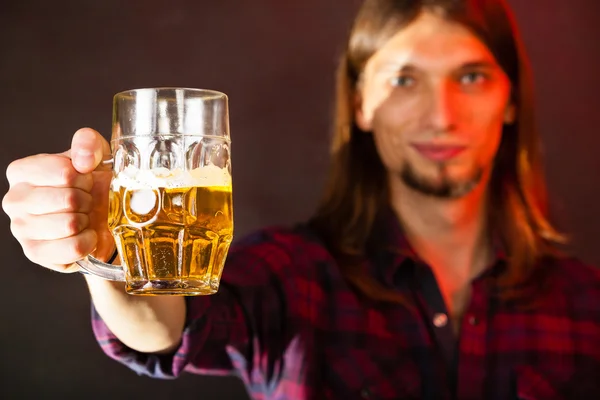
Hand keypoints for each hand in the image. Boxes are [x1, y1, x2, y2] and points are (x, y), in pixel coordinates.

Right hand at [3, 128, 114, 272]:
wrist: (101, 217)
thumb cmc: (92, 184)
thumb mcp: (95, 154)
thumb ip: (88, 143)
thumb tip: (82, 160)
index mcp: (22, 171)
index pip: (65, 172)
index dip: (85, 177)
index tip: (84, 179)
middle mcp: (14, 199)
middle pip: (69, 199)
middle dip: (87, 200)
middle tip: (85, 201)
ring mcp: (21, 229)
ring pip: (70, 224)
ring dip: (87, 221)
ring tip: (83, 217)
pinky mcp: (35, 253)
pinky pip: (72, 248)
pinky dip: (88, 242)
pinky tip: (84, 235)